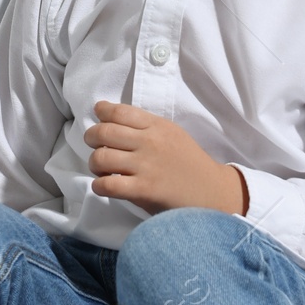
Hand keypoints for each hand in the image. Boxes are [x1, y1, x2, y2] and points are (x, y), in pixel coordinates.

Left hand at [85, 102, 245, 215]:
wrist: (213, 192)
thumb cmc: (190, 164)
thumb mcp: (174, 135)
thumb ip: (148, 127)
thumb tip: (112, 120)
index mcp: (158, 126)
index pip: (120, 111)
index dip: (102, 112)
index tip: (98, 116)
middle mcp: (150, 142)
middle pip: (104, 132)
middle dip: (91, 138)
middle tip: (94, 146)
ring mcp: (146, 166)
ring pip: (100, 157)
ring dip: (94, 164)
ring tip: (101, 169)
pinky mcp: (143, 190)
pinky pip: (107, 184)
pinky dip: (99, 185)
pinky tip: (104, 186)